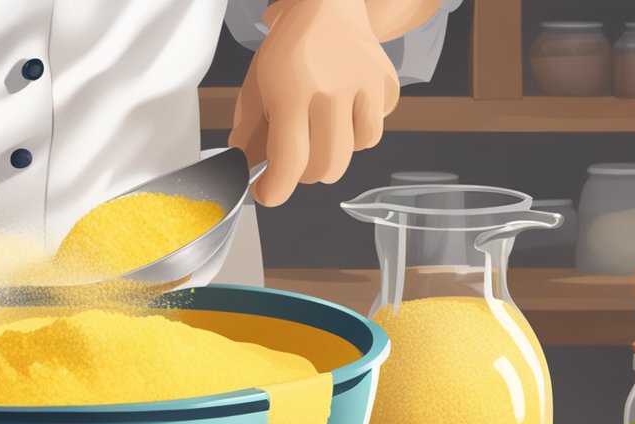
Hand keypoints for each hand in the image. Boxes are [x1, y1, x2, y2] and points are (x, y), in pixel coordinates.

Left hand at [230, 0, 401, 205]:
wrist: (327, 5)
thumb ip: (249, 133)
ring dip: (333, 152)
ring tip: (320, 131)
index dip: (275, 190)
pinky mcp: (386, 86)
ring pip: (353, 153)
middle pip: (325, 167)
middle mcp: (332, 92)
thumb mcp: (256, 87)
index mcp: (293, 92)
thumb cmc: (288, 49)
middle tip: (294, 158)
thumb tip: (248, 172)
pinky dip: (357, 132)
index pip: (289, 161)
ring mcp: (365, 88)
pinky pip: (373, 130)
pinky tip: (344, 112)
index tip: (266, 193)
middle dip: (304, 174)